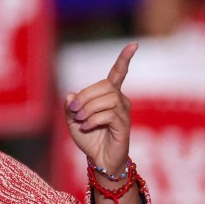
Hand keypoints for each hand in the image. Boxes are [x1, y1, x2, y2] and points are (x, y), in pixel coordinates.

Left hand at [64, 43, 136, 174]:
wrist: (98, 159)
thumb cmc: (88, 137)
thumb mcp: (72, 120)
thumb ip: (70, 106)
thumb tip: (71, 95)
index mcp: (109, 95)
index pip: (118, 73)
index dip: (125, 59)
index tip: (134, 45)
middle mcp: (120, 100)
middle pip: (105, 86)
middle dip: (85, 97)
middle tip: (74, 112)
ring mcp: (124, 113)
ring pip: (107, 99)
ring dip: (89, 109)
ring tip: (81, 120)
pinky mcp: (124, 125)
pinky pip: (109, 114)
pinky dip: (93, 119)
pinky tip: (86, 127)